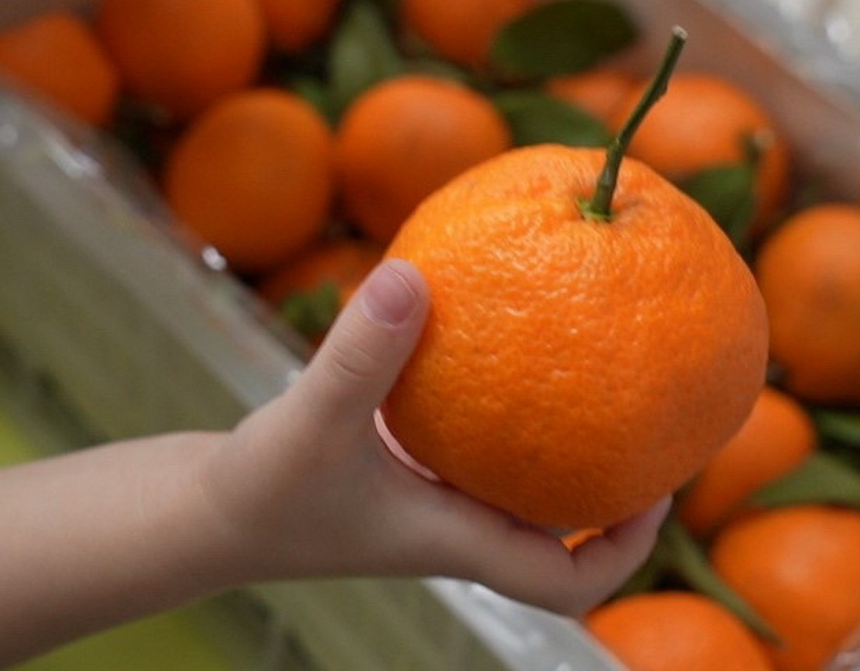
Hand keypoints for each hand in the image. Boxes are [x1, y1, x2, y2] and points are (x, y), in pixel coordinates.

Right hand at [199, 259, 666, 615]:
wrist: (199, 518)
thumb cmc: (256, 493)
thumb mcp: (309, 422)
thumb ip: (357, 356)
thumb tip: (412, 274)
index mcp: (456, 540)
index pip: (564, 584)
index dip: (624, 552)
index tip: (660, 489)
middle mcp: (454, 525)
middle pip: (562, 532)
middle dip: (614, 489)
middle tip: (650, 413)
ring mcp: (429, 500)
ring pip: (517, 480)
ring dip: (559, 440)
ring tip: (598, 363)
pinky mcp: (400, 470)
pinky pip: (471, 439)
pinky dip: (494, 401)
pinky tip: (492, 331)